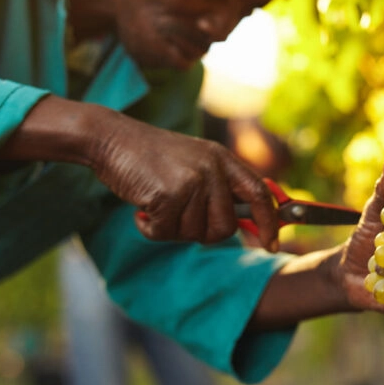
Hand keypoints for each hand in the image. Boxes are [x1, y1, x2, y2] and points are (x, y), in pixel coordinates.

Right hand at [92, 113, 278, 247]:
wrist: (111, 138)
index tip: (272, 245)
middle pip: (225, 228)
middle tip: (177, 216)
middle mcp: (213, 169)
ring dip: (171, 229)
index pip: (260, 194)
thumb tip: (241, 224)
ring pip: (193, 234)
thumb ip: (219, 187)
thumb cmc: (151, 157)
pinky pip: (165, 233)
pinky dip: (150, 229)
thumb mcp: (195, 162)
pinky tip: (142, 209)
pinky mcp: (168, 195)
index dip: (269, 222)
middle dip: (201, 233)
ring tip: (157, 204)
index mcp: (223, 159)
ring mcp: (192, 181)